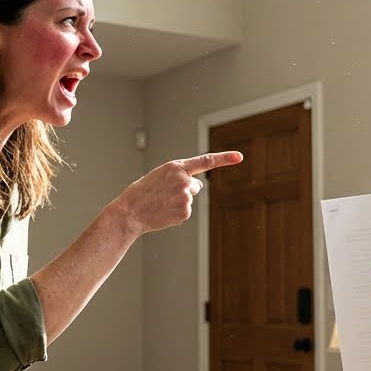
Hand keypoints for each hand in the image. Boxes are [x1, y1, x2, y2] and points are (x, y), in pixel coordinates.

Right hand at [115, 151, 243, 233]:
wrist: (130, 212)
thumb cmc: (142, 193)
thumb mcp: (159, 175)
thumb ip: (178, 175)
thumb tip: (197, 185)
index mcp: (175, 167)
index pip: (205, 160)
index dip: (224, 158)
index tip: (239, 157)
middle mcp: (184, 180)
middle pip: (195, 185)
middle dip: (185, 189)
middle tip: (164, 194)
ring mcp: (186, 197)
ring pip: (190, 199)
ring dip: (179, 201)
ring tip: (161, 203)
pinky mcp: (185, 212)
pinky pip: (186, 211)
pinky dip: (177, 213)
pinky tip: (163, 212)